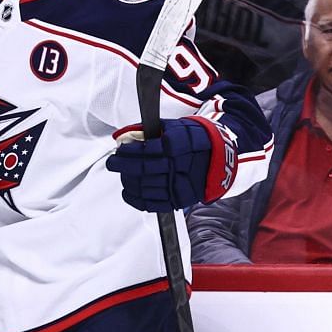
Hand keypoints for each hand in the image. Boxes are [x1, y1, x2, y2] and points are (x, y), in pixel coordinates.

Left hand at [107, 117, 233, 210]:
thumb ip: (148, 130)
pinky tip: (128, 191)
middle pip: (142, 169)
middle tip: (112, 162)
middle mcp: (178, 166)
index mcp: (177, 146)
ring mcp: (178, 185)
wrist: (219, 157)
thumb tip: (122, 135)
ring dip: (127, 180)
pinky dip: (135, 198)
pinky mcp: (178, 200)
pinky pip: (151, 203)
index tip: (119, 149)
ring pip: (144, 186)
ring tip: (122, 174)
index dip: (128, 151)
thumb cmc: (193, 139)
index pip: (145, 150)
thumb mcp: (173, 127)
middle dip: (122, 165)